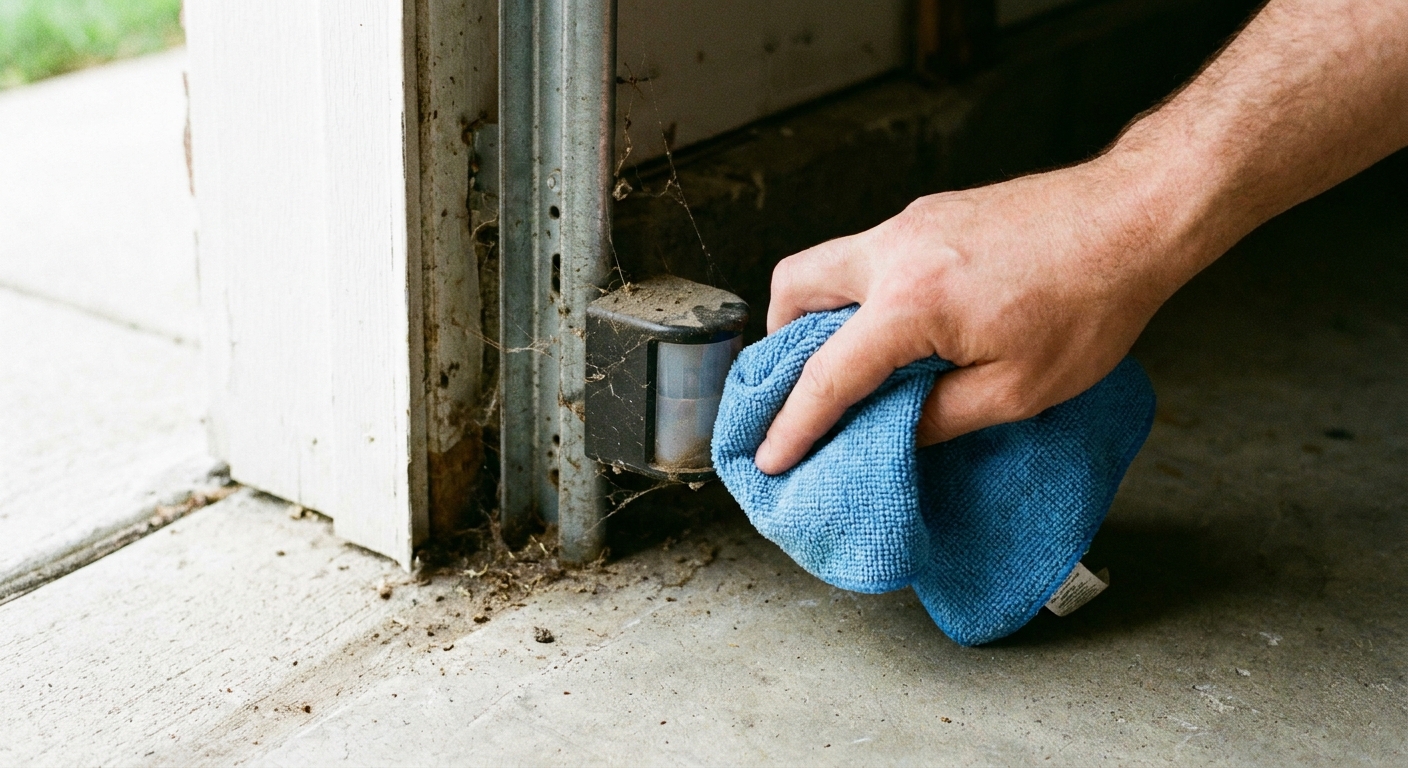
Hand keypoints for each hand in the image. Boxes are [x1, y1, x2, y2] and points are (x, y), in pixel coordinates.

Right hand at [753, 155, 1206, 475]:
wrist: (1136, 216)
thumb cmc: (1092, 300)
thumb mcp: (1019, 391)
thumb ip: (940, 418)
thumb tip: (894, 433)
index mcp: (911, 301)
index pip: (829, 373)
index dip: (794, 424)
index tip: (771, 456)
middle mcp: (896, 250)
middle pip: (793, 285)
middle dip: (781, 340)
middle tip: (800, 385)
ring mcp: (914, 222)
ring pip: (830, 262)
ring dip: (824, 313)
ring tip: (855, 361)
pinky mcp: (935, 212)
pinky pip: (873, 254)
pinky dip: (866, 293)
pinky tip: (905, 327)